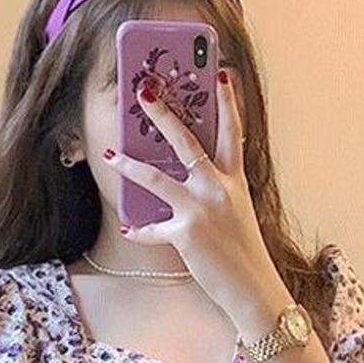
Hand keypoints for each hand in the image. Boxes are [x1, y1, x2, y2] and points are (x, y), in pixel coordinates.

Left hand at [103, 66, 283, 341]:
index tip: (219, 73)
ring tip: (110, 153)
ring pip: (158, 178)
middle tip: (145, 90)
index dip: (227, 102)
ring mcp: (202, 210)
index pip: (232, 132)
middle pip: (188, 142)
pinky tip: (130, 228)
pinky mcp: (186, 235)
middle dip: (165, 114)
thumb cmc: (243, 251)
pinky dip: (141, 229)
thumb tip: (190, 175)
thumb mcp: (236, 212)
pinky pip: (154, 229)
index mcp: (234, 180)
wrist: (253, 289)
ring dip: (130, 165)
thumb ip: (217, 190)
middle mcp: (219, 189)